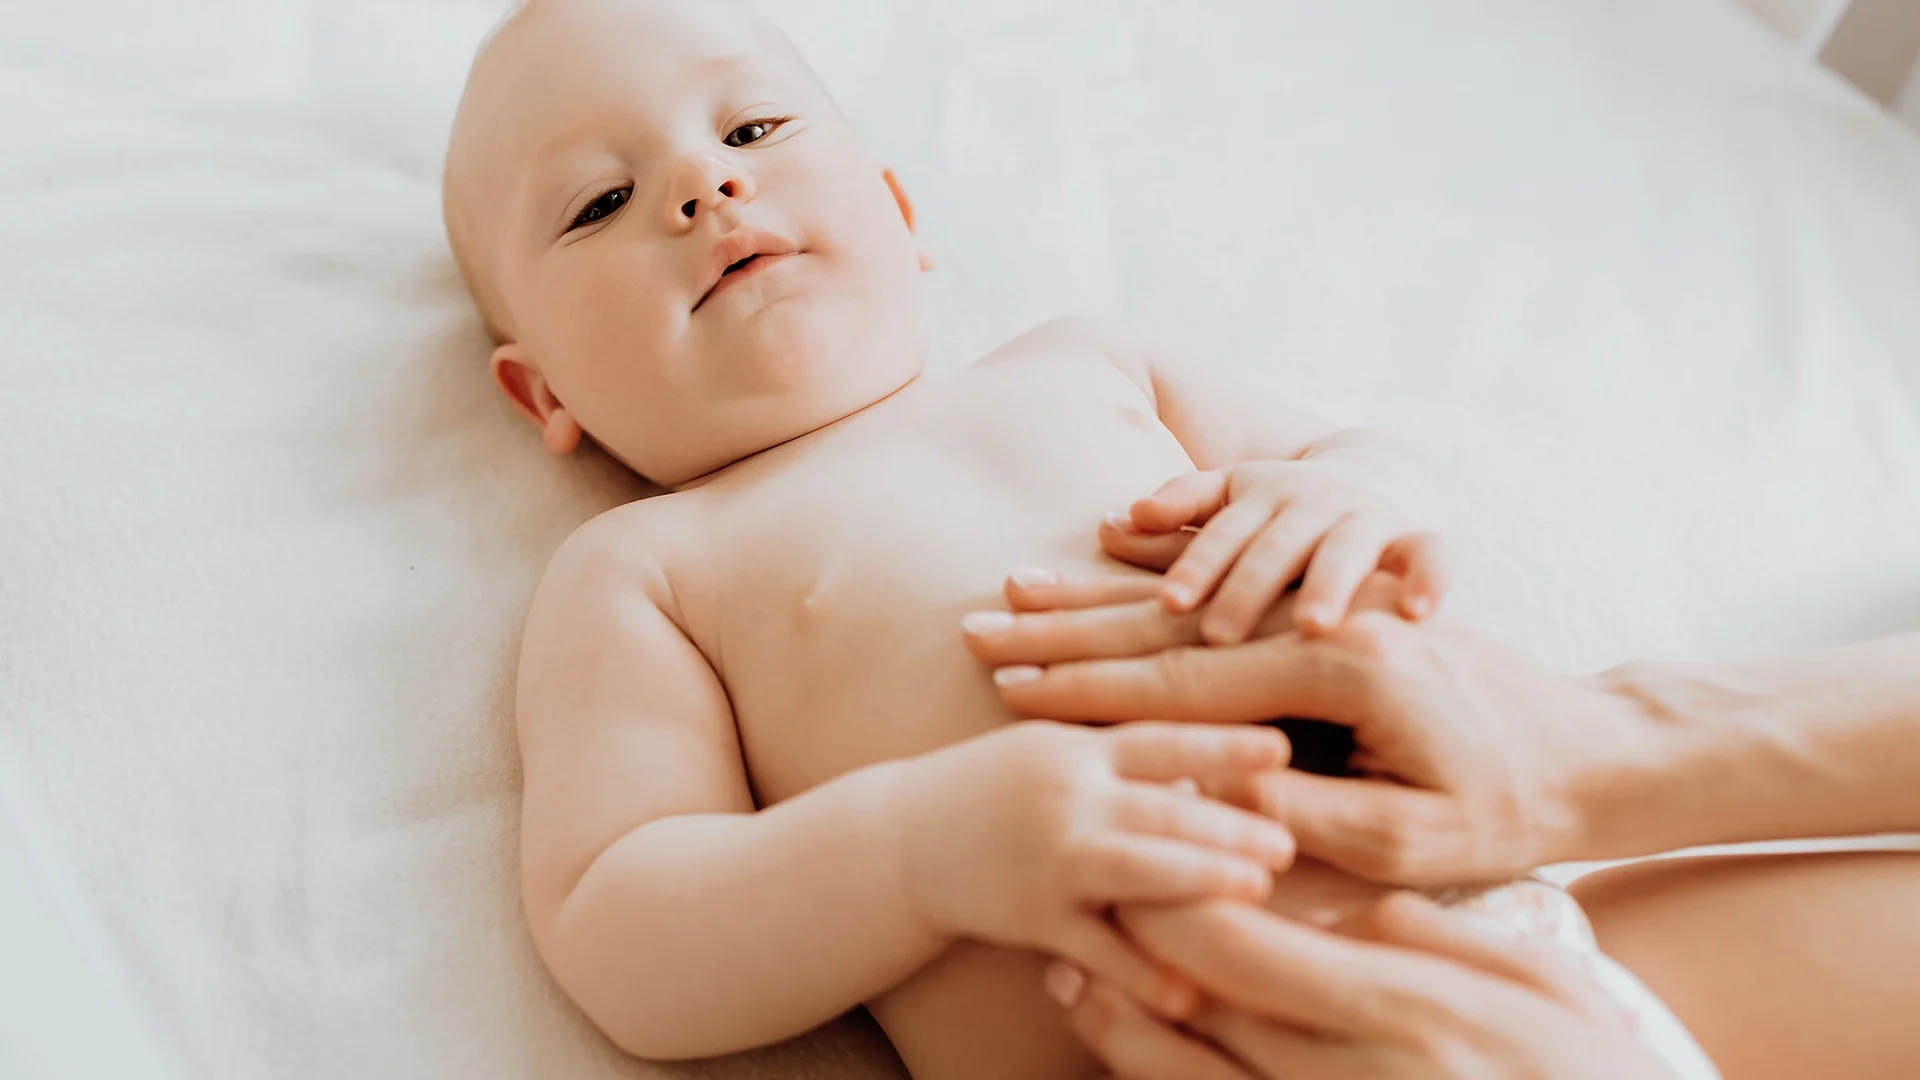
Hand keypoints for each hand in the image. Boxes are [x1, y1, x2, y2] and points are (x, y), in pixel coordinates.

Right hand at [893, 720, 1297, 1016]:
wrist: (901, 838)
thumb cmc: (993, 788)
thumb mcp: (1053, 752)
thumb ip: (1126, 758)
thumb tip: (1214, 768)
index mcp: (1078, 750)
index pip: (1161, 740)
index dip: (1222, 745)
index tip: (1281, 748)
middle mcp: (1066, 798)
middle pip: (1160, 808)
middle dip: (1228, 825)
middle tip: (1288, 841)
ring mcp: (1048, 859)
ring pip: (1134, 870)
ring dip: (1197, 879)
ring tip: (1257, 889)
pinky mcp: (1031, 916)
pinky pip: (1094, 948)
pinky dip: (1138, 972)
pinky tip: (1185, 993)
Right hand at [969, 573, 1669, 883]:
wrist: (1598, 748)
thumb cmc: (1511, 806)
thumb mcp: (1410, 838)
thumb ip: (1303, 813)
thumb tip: (1209, 793)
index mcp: (1339, 668)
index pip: (1181, 678)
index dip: (1087, 689)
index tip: (1007, 689)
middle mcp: (1327, 616)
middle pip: (1169, 618)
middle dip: (1066, 629)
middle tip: (979, 625)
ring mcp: (1335, 598)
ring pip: (1193, 589)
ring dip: (1098, 589)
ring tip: (1017, 586)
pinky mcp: (1343, 600)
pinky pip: (1241, 566)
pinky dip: (1165, 560)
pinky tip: (1111, 545)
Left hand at [1049, 894, 1677, 1079]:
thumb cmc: (1603, 1074)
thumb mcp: (1543, 985)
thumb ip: (1436, 937)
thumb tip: (1348, 911)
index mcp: (1401, 1012)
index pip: (1241, 945)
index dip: (1174, 896)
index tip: (1141, 850)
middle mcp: (1347, 1079)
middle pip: (1198, 1007)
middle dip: (1131, 949)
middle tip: (1078, 899)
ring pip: (1191, 1078)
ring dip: (1119, 1029)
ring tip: (1071, 980)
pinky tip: (1132, 1058)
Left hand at [1105, 450, 1445, 643]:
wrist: (1389, 476)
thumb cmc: (1288, 509)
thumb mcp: (1236, 495)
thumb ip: (1182, 510)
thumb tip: (1111, 522)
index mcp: (1263, 498)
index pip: (1224, 535)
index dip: (1198, 566)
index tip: (1169, 603)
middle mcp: (1313, 505)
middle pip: (1277, 546)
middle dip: (1249, 587)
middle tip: (1219, 633)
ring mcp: (1369, 520)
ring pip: (1348, 551)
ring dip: (1331, 584)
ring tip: (1313, 625)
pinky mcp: (1421, 541)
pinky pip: (1432, 557)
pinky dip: (1428, 579)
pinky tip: (1417, 613)